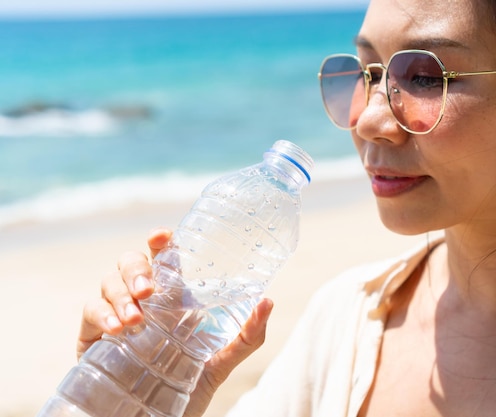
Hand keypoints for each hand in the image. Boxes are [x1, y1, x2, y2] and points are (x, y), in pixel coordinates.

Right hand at [77, 227, 273, 415]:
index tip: (162, 236)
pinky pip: (89, 311)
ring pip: (109, 280)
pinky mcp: (93, 336)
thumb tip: (267, 301)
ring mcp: (117, 314)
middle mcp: (144, 300)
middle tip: (148, 290)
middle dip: (137, 268)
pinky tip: (116, 329)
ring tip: (135, 318)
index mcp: (172, 298)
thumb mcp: (222, 362)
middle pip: (132, 262)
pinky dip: (101, 314)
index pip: (164, 258)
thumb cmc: (187, 385)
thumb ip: (247, 336)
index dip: (161, 242)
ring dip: (121, 293)